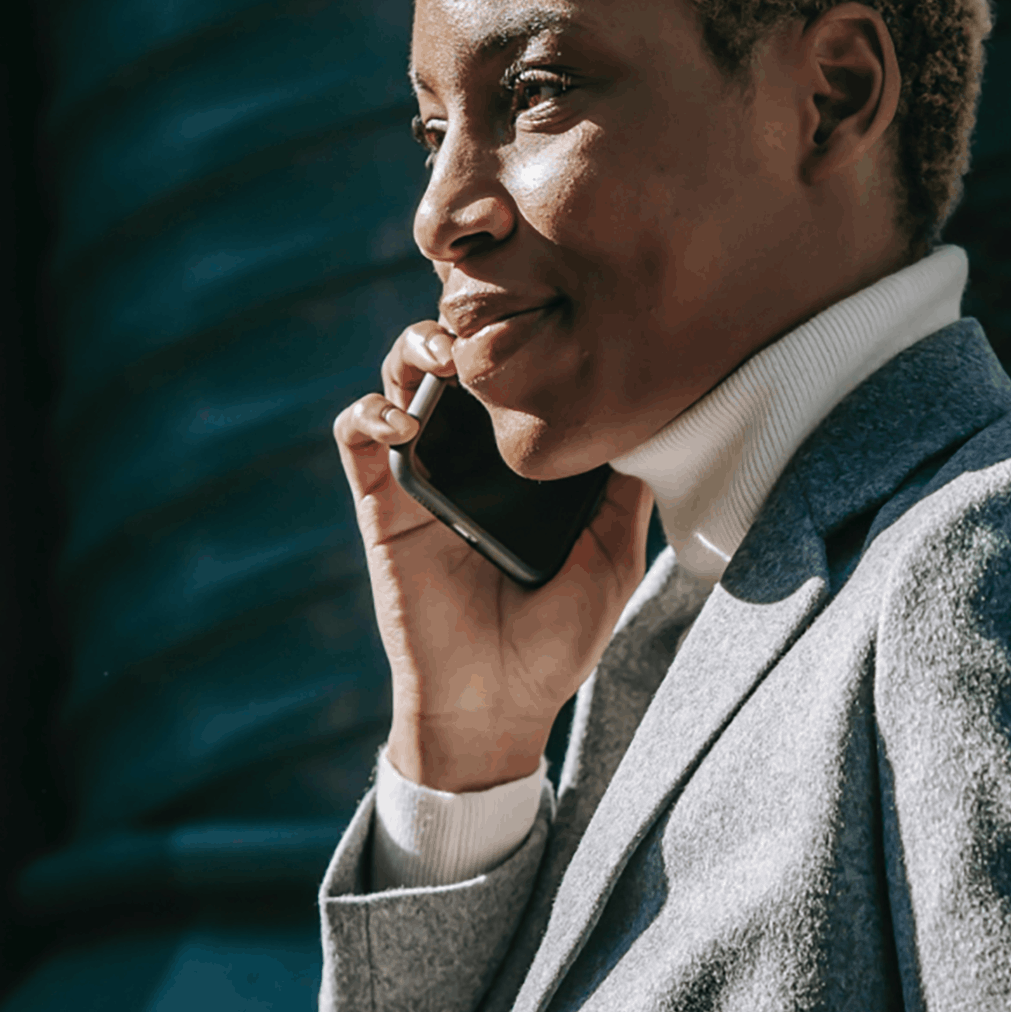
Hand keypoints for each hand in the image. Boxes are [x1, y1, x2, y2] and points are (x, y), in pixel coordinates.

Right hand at [332, 321, 652, 790]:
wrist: (495, 703)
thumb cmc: (557, 640)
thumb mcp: (615, 558)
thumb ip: (626, 492)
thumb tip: (654, 418)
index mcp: (525, 460)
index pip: (518, 375)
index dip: (526, 333)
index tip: (552, 308)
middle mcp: (472, 454)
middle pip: (458, 357)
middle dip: (468, 321)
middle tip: (489, 322)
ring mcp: (424, 471)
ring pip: (401, 376)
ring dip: (415, 348)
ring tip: (443, 354)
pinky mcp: (381, 502)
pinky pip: (356, 435)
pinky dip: (370, 412)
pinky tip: (403, 421)